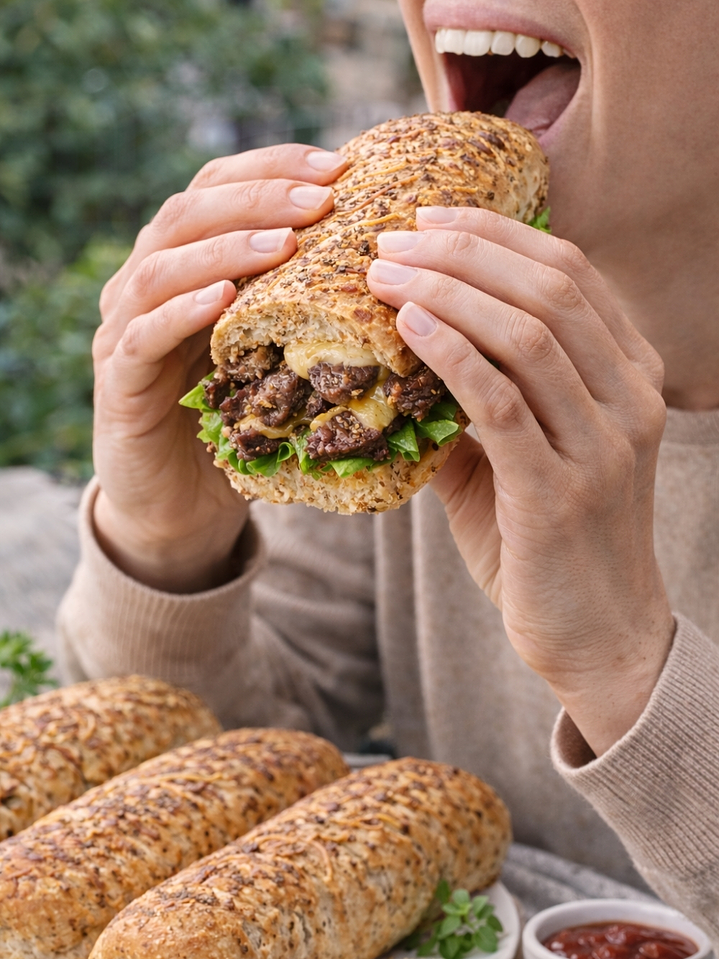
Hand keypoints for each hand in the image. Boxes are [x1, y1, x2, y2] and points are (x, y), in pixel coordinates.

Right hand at [93, 145, 346, 591]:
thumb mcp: (275, 352)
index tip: (336, 164)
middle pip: (190, 212)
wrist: (181, 501)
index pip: (220, 188)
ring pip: (163, 266)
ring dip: (226, 248)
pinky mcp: (118, 380)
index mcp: (187, 262)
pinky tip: (223, 299)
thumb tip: (392, 267)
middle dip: (259, 198)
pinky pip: (143, 335)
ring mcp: (124, 328)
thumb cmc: (238, 421)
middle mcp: (147, 282)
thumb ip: (303, 305)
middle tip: (320, 198)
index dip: (273, 168)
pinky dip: (182, 311)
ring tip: (284, 242)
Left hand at [367, 208, 674, 753]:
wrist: (600, 638)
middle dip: (463, 249)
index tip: (429, 218)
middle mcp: (629, 398)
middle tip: (391, 239)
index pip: (569, 272)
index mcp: (630, 375)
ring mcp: (602, 444)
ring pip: (528, 334)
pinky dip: (453, 354)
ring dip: (446, 291)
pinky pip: (503, 403)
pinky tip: (408, 327)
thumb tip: (399, 359)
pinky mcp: (561, 492)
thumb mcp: (522, 461)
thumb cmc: (554, 545)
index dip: (497, 233)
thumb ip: (475, 406)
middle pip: (550, 287)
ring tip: (383, 274)